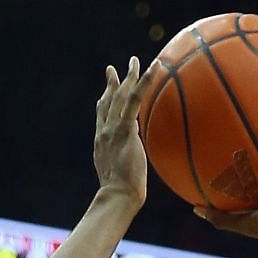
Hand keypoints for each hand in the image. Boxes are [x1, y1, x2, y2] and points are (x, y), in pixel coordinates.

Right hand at [93, 59, 148, 209]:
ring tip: (134, 61)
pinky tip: (155, 67)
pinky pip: (135, 99)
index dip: (104, 101)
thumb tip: (134, 157)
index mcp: (101, 141)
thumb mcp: (119, 174)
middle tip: (114, 69)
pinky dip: (145, 81)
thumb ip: (124, 161)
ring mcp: (113, 128)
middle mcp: (104, 131)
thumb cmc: (121, 194)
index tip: (105, 91)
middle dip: (112, 83)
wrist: (118, 195)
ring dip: (128, 76)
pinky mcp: (125, 129)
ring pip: (120, 96)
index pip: (101, 116)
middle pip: (108, 101)